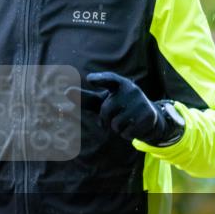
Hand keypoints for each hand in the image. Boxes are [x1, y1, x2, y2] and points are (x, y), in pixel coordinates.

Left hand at [68, 72, 184, 146]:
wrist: (149, 117)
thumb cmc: (119, 106)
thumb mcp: (104, 101)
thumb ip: (86, 98)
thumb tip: (65, 92)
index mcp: (120, 84)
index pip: (110, 79)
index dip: (100, 79)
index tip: (89, 79)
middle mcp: (131, 91)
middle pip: (106, 110)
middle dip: (106, 119)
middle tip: (114, 117)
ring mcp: (140, 103)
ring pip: (116, 124)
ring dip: (117, 128)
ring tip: (126, 121)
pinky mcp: (147, 117)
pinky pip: (126, 133)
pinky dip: (126, 134)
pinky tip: (134, 127)